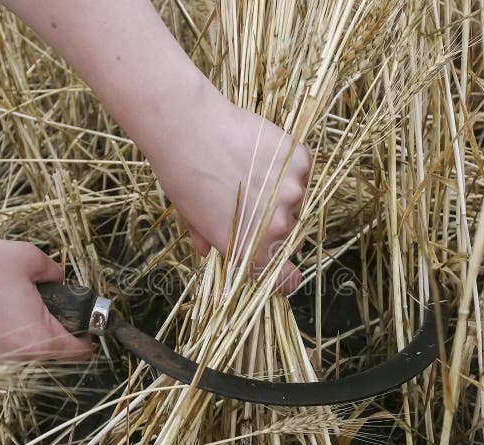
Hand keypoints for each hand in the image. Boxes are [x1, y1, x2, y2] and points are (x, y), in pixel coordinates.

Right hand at [0, 238, 90, 361]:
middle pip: (47, 348)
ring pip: (16, 345)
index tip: (85, 321)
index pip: (79, 352)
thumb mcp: (27, 257)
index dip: (88, 335)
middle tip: (42, 297)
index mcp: (40, 339)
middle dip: (51, 324)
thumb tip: (57, 277)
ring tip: (3, 293)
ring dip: (18, 324)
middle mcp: (16, 357)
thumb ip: (52, 270)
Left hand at [146, 97, 310, 292]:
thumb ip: (209, 237)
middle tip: (253, 200)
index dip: (285, 276)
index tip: (287, 273)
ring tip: (252, 170)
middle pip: (288, 234)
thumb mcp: (192, 217)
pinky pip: (301, 170)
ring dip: (281, 191)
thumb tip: (207, 249)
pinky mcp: (300, 162)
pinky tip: (261, 153)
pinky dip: (287, 164)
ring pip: (296, 200)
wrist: (186, 128)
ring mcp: (292, 193)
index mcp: (250, 250)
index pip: (283, 278)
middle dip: (274, 222)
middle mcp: (276, 228)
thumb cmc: (182, 175)